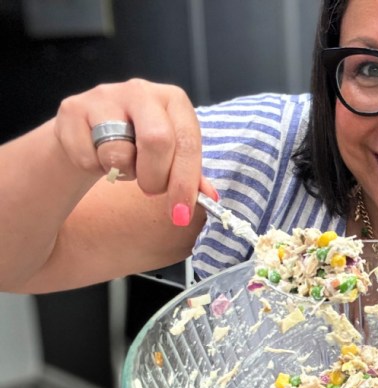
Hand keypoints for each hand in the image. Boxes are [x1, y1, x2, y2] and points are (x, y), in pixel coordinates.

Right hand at [53, 78, 215, 224]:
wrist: (88, 129)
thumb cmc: (137, 142)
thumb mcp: (170, 153)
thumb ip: (190, 174)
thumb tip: (210, 197)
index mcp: (174, 100)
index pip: (187, 142)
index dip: (185, 181)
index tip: (181, 212)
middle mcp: (141, 91)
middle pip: (156, 141)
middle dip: (156, 178)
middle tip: (152, 190)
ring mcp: (104, 96)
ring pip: (118, 153)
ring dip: (124, 173)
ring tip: (124, 164)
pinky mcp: (73, 109)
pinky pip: (87, 158)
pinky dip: (95, 168)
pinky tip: (98, 156)